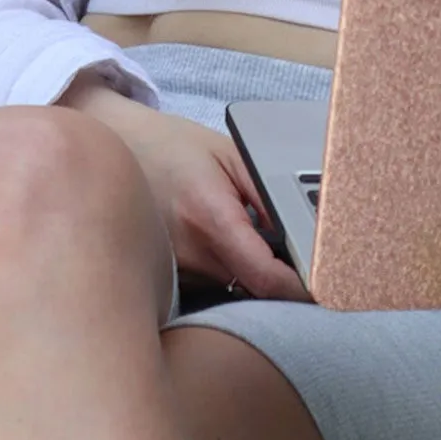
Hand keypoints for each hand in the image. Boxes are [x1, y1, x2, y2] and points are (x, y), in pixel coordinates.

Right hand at [59, 73, 308, 301]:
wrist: (116, 148)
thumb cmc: (176, 146)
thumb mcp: (231, 155)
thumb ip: (267, 194)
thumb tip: (304, 233)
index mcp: (209, 217)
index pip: (264, 277)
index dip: (300, 288)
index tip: (323, 285)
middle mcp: (187, 254)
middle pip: (252, 292)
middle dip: (282, 283)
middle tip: (303, 261)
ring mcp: (171, 272)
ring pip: (231, 292)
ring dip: (254, 279)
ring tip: (262, 246)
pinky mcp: (162, 279)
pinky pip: (209, 288)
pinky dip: (229, 277)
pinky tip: (230, 250)